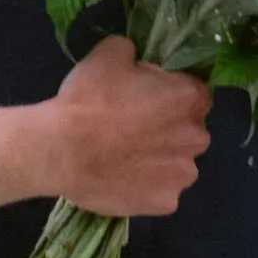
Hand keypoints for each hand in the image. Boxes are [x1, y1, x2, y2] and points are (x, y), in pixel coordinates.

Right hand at [44, 36, 212, 216]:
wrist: (62, 150)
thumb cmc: (89, 99)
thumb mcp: (109, 53)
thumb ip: (135, 54)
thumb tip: (136, 62)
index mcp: (189, 98)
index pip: (194, 91)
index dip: (169, 91)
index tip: (146, 95)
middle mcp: (196, 137)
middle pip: (189, 129)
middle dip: (168, 126)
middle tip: (132, 125)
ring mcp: (182, 175)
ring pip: (177, 162)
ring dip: (160, 158)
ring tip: (124, 155)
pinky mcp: (165, 204)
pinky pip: (160, 189)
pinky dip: (146, 184)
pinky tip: (122, 177)